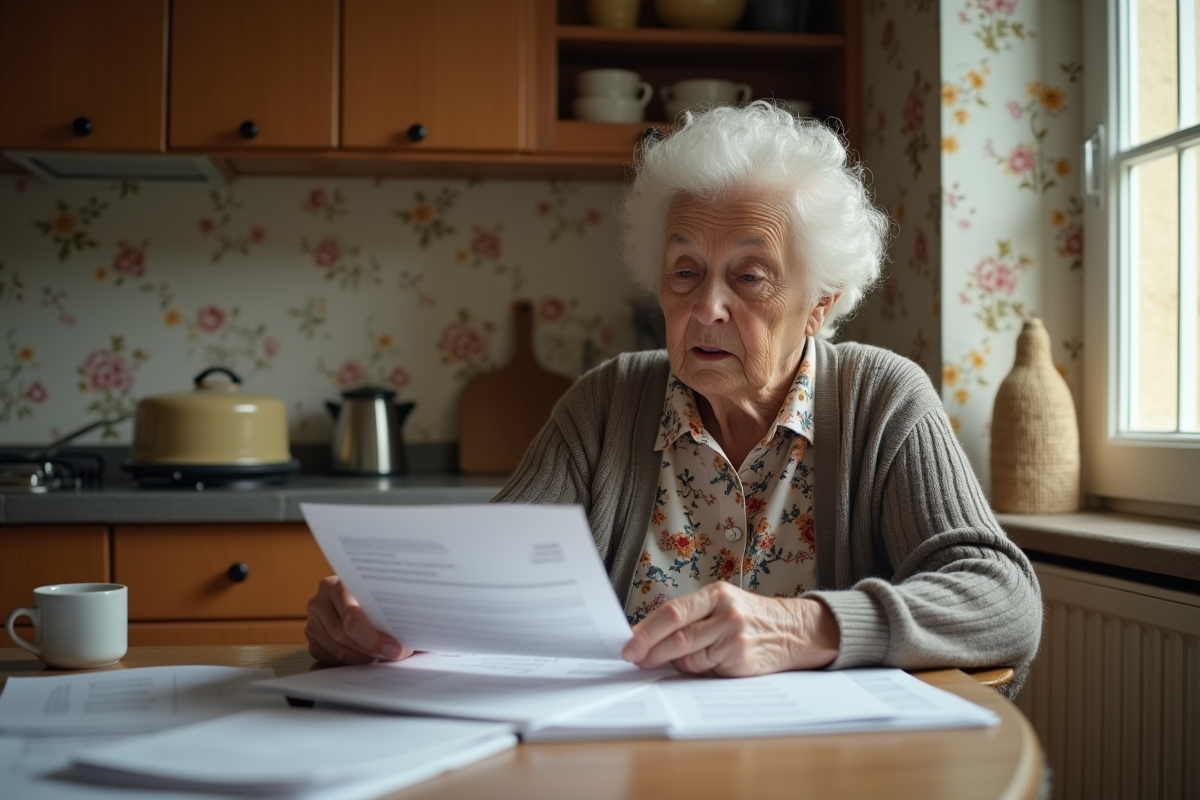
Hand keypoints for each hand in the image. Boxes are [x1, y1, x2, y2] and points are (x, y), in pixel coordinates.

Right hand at [305, 575, 411, 665]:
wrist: (353, 590)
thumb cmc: (374, 591)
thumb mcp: (382, 589)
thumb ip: (393, 607)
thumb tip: (421, 634)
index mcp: (335, 584)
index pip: (352, 615)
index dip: (375, 637)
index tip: (397, 648)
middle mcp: (319, 602)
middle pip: (343, 635)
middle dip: (373, 649)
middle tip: (396, 655)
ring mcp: (313, 623)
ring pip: (339, 650)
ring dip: (365, 658)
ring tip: (386, 656)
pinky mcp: (313, 641)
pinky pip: (332, 659)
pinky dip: (354, 662)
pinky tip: (370, 658)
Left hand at [620, 582, 839, 676]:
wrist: (793, 631)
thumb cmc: (749, 618)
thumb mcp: (722, 605)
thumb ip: (690, 617)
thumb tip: (647, 636)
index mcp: (716, 594)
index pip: (673, 611)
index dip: (646, 630)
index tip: (628, 643)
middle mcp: (726, 613)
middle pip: (677, 635)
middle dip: (649, 650)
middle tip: (634, 658)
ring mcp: (735, 638)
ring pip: (689, 657)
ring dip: (673, 663)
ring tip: (670, 660)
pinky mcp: (741, 661)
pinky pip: (705, 670)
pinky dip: (695, 670)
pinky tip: (701, 664)